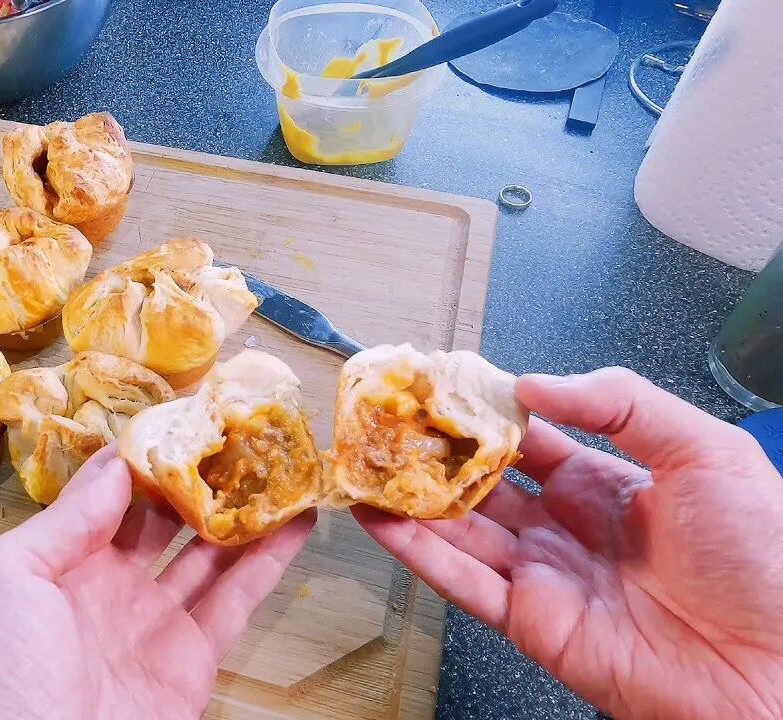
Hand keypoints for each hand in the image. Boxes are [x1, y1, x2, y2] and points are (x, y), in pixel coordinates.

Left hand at [0, 446, 315, 719]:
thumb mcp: (4, 579)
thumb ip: (63, 519)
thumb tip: (112, 461)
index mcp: (51, 564)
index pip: (104, 496)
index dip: (141, 456)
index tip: (179, 414)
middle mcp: (104, 588)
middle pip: (161, 520)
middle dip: (196, 478)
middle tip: (236, 431)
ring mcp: (150, 624)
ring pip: (206, 555)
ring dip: (241, 512)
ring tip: (277, 465)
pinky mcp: (190, 662)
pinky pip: (235, 602)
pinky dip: (268, 563)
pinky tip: (294, 524)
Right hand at [352, 368, 782, 719]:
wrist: (778, 666)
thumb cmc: (766, 560)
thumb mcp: (706, 451)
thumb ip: (620, 403)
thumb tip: (534, 384)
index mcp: (605, 482)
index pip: (524, 437)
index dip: (480, 411)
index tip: (436, 384)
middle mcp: (565, 526)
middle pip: (479, 482)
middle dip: (430, 452)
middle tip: (382, 420)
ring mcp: (544, 575)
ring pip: (458, 529)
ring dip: (408, 499)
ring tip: (361, 463)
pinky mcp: (531, 623)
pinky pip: (462, 583)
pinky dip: (416, 553)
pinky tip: (379, 520)